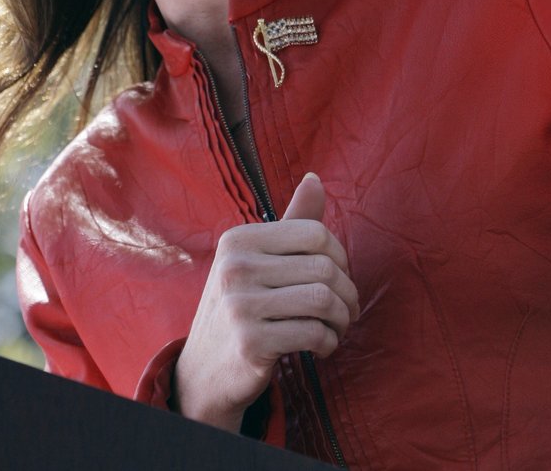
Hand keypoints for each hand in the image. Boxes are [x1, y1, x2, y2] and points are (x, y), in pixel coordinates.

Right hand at [173, 173, 358, 432]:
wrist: (203, 372)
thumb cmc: (241, 307)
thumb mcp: (258, 260)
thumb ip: (291, 221)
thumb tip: (314, 178)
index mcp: (238, 240)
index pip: (315, 233)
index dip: (340, 256)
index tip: (339, 277)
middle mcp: (234, 267)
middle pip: (324, 267)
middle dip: (347, 292)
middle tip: (347, 310)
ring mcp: (239, 305)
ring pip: (323, 300)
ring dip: (342, 318)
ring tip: (338, 327)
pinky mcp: (250, 342)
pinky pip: (313, 333)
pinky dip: (328, 342)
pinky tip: (322, 346)